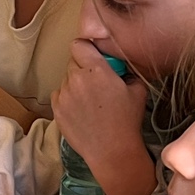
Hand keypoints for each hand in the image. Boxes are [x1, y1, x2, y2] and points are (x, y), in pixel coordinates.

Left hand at [52, 40, 147, 159]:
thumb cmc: (127, 121)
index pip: (79, 44)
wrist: (112, 150)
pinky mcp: (56, 109)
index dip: (86, 49)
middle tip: (96, 83)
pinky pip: (59, 95)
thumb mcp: (138, 91)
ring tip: (89, 101)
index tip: (92, 56)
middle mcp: (76, 78)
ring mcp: (64, 94)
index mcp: (97, 70)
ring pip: (66, 79)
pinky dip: (67, 99)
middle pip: (73, 62)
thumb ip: (127, 72)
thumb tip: (120, 69)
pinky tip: (80, 110)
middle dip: (83, 68)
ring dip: (75, 84)